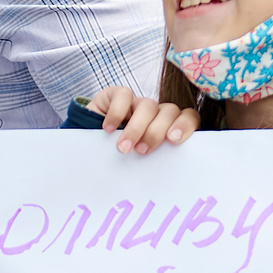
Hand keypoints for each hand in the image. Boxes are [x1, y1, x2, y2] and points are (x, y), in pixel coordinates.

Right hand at [84, 87, 200, 154]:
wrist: (84, 150)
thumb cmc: (118, 161)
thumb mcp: (140, 163)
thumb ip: (155, 162)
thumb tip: (168, 177)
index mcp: (168, 128)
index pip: (188, 118)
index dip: (185, 126)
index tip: (173, 141)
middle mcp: (155, 113)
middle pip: (169, 111)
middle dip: (156, 132)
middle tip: (142, 151)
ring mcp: (137, 103)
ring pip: (147, 105)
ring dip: (136, 128)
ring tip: (124, 148)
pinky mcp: (116, 95)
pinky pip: (124, 95)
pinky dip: (117, 113)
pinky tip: (108, 130)